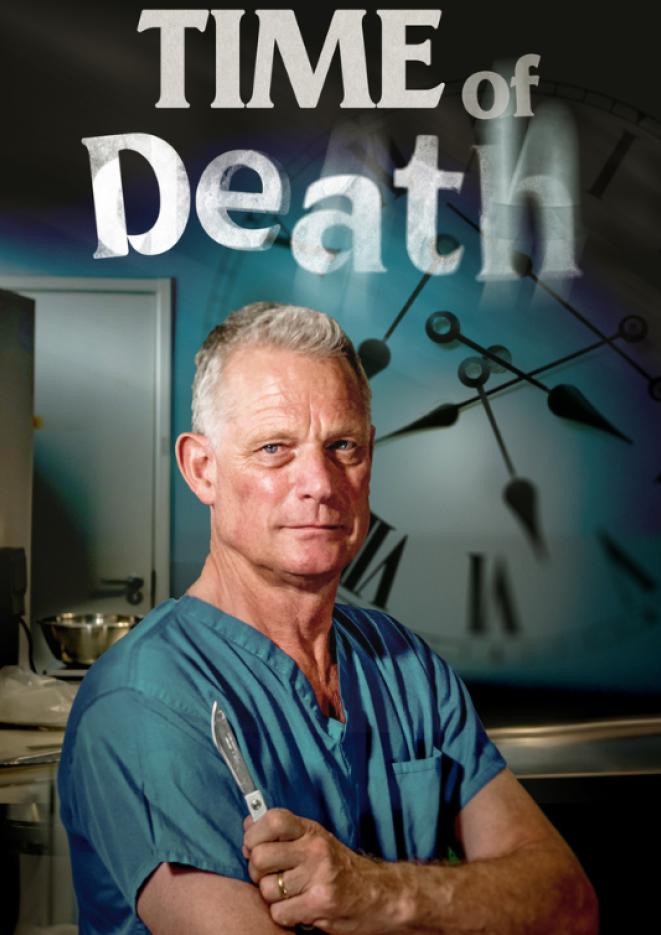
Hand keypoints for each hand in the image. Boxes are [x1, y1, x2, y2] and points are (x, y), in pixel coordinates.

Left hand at [242, 808, 395, 933]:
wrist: (379, 895)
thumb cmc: (340, 867)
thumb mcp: (315, 839)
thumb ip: (283, 832)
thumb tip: (248, 823)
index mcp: (311, 830)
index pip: (272, 820)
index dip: (253, 834)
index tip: (252, 846)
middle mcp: (315, 849)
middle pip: (260, 857)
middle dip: (258, 872)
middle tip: (271, 876)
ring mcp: (318, 876)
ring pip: (267, 889)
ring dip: (273, 897)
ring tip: (291, 894)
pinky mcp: (320, 903)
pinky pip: (279, 913)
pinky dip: (284, 915)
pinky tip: (299, 908)